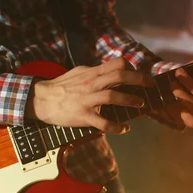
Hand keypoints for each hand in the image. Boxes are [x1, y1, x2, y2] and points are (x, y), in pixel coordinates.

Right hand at [26, 57, 154, 133]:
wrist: (42, 100)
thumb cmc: (61, 86)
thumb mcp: (79, 73)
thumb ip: (95, 72)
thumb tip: (111, 70)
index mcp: (92, 73)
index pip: (117, 64)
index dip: (132, 68)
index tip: (140, 75)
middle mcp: (91, 84)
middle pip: (120, 76)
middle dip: (139, 80)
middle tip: (150, 86)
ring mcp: (87, 100)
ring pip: (113, 97)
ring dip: (130, 100)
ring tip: (140, 104)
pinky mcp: (83, 116)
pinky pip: (102, 122)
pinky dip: (115, 127)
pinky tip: (123, 129)